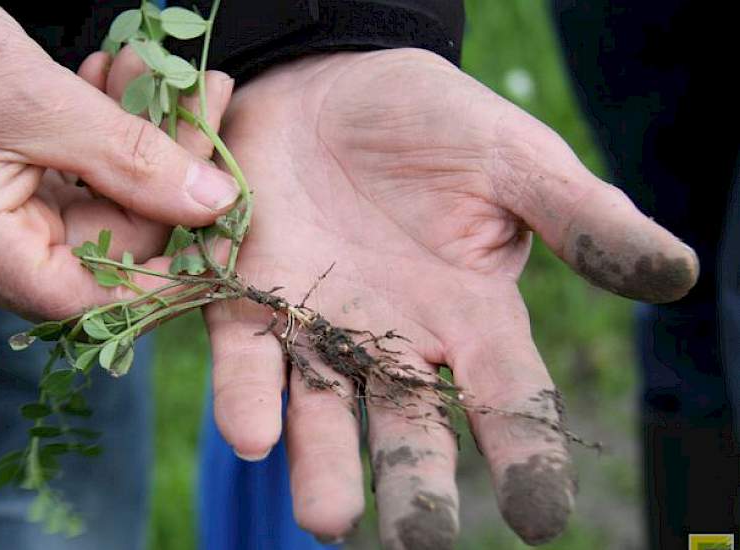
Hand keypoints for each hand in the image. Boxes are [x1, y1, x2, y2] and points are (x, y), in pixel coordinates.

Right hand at [0, 0, 236, 319]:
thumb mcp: (41, 104)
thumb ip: (134, 160)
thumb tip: (214, 202)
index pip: (102, 295)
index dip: (172, 252)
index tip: (221, 198)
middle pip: (101, 247)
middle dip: (157, 171)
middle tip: (197, 98)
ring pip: (85, 213)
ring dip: (126, 146)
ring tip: (146, 75)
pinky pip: (54, 193)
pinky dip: (89, 146)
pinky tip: (110, 88)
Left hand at [205, 50, 696, 546]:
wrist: (333, 86)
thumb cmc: (434, 125)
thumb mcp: (515, 162)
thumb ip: (580, 218)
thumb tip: (676, 275)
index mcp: (469, 317)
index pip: (509, 399)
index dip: (526, 453)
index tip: (539, 516)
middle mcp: (394, 340)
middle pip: (410, 426)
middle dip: (414, 482)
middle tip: (419, 540)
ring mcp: (319, 325)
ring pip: (323, 411)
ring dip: (321, 465)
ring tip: (327, 517)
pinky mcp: (250, 298)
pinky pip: (248, 356)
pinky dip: (247, 395)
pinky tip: (253, 435)